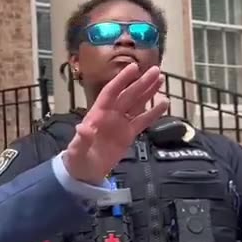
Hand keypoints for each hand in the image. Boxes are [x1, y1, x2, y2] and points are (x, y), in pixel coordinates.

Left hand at [61, 63, 167, 183]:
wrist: (85, 173)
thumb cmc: (77, 160)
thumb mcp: (76, 152)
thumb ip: (81, 140)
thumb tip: (82, 128)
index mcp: (97, 114)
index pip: (110, 93)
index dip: (121, 80)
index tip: (133, 67)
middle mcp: (110, 115)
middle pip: (128, 96)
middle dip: (141, 83)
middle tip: (156, 70)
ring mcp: (120, 124)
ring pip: (137, 104)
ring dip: (148, 92)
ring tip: (161, 79)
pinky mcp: (129, 134)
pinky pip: (143, 121)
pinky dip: (153, 113)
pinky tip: (164, 103)